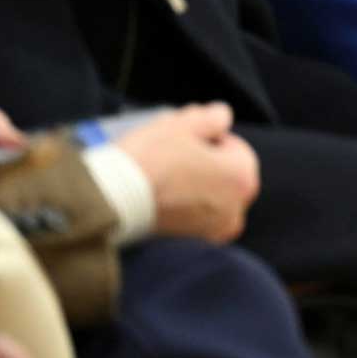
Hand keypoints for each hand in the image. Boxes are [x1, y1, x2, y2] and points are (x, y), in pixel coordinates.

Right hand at [111, 103, 258, 243]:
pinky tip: (165, 191)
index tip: (184, 137)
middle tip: (173, 151)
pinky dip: (187, 201)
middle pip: (224, 171)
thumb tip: (223, 117)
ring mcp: (215, 227)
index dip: (207, 137)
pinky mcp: (193, 240)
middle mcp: (237, 207)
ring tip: (165, 170)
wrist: (113, 200)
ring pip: (211, 192)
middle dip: (203, 159)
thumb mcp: (184, 123)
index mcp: (243, 178)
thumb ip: (213, 117)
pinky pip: (198, 213)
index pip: (232, 146)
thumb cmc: (151, 159)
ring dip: (194, 180)